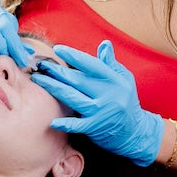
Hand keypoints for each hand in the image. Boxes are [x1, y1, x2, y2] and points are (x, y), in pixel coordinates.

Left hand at [31, 40, 163, 166]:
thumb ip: (111, 64)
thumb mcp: (124, 79)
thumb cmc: (127, 101)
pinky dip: (66, 123)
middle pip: (78, 80)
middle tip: (41, 64)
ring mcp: (102, 111)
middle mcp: (109, 94)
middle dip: (57, 71)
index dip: (74, 55)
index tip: (58, 49)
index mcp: (115, 79)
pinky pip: (78, 125)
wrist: (137, 132)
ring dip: (54, 88)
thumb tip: (104, 44)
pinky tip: (53, 120)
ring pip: (73, 98)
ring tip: (39, 80)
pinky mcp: (97, 127)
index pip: (91, 64)